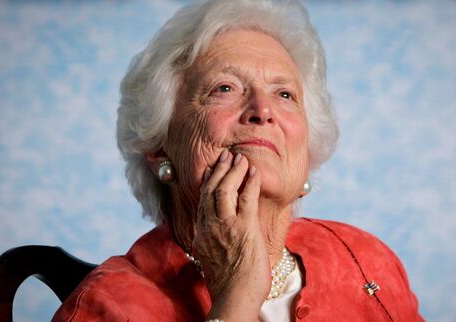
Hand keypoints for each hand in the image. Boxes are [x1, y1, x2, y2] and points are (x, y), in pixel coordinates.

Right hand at [192, 149, 269, 321]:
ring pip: (224, 190)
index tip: (212, 169)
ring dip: (233, 171)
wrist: (234, 299)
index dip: (208, 182)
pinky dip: (250, 182)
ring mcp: (225, 226)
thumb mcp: (212, 260)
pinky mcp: (244, 228)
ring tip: (240, 158)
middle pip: (210, 191)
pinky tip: (254, 172)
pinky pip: (246, 198)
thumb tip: (218, 239)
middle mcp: (209, 227)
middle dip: (219, 170)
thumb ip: (212, 244)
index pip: (202, 201)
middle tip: (227, 156)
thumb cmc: (228, 286)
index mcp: (200, 234)